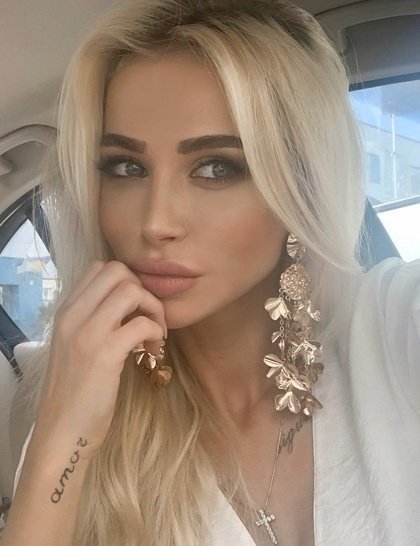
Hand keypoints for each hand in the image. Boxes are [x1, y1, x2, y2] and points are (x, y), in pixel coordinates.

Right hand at [32, 260, 166, 459]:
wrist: (63, 431)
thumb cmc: (74, 391)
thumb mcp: (76, 345)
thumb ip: (93, 320)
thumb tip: (127, 305)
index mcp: (66, 311)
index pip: (99, 267)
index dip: (127, 282)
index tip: (135, 309)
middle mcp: (73, 316)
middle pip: (118, 270)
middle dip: (143, 289)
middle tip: (149, 317)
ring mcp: (87, 333)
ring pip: (131, 290)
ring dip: (153, 309)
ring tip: (154, 334)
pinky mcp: (104, 354)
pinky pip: (142, 324)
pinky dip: (156, 333)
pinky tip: (152, 352)